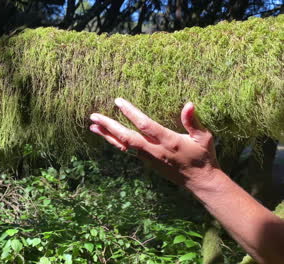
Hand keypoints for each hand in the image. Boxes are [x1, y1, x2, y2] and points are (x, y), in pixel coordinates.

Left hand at [89, 98, 219, 189]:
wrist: (199, 181)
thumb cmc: (203, 156)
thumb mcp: (204, 137)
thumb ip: (193, 121)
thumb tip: (189, 104)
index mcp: (168, 141)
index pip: (145, 126)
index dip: (131, 113)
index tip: (118, 102)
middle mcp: (155, 150)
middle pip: (127, 137)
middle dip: (109, 126)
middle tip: (93, 116)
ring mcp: (148, 157)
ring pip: (123, 145)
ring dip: (107, 135)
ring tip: (92, 125)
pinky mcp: (146, 161)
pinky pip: (127, 150)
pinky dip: (114, 142)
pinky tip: (106, 135)